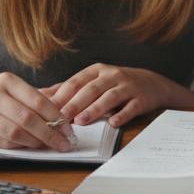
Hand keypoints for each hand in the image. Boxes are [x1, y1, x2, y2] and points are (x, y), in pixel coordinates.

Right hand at [0, 72, 73, 150]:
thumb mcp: (5, 86)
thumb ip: (31, 95)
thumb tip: (63, 104)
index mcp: (5, 80)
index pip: (37, 100)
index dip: (57, 116)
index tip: (68, 128)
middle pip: (28, 118)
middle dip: (51, 133)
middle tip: (64, 143)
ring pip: (16, 132)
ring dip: (36, 142)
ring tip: (48, 146)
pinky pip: (2, 142)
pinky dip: (19, 146)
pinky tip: (29, 147)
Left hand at [44, 64, 176, 127]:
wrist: (152, 84)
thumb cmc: (116, 85)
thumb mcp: (93, 81)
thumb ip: (68, 88)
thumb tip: (40, 94)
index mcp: (97, 70)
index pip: (76, 81)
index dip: (62, 95)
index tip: (48, 109)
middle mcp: (112, 75)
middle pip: (91, 89)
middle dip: (75, 103)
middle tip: (61, 117)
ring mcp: (128, 86)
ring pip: (110, 97)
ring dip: (95, 109)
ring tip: (81, 121)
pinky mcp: (141, 99)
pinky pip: (131, 107)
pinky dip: (121, 115)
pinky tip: (112, 123)